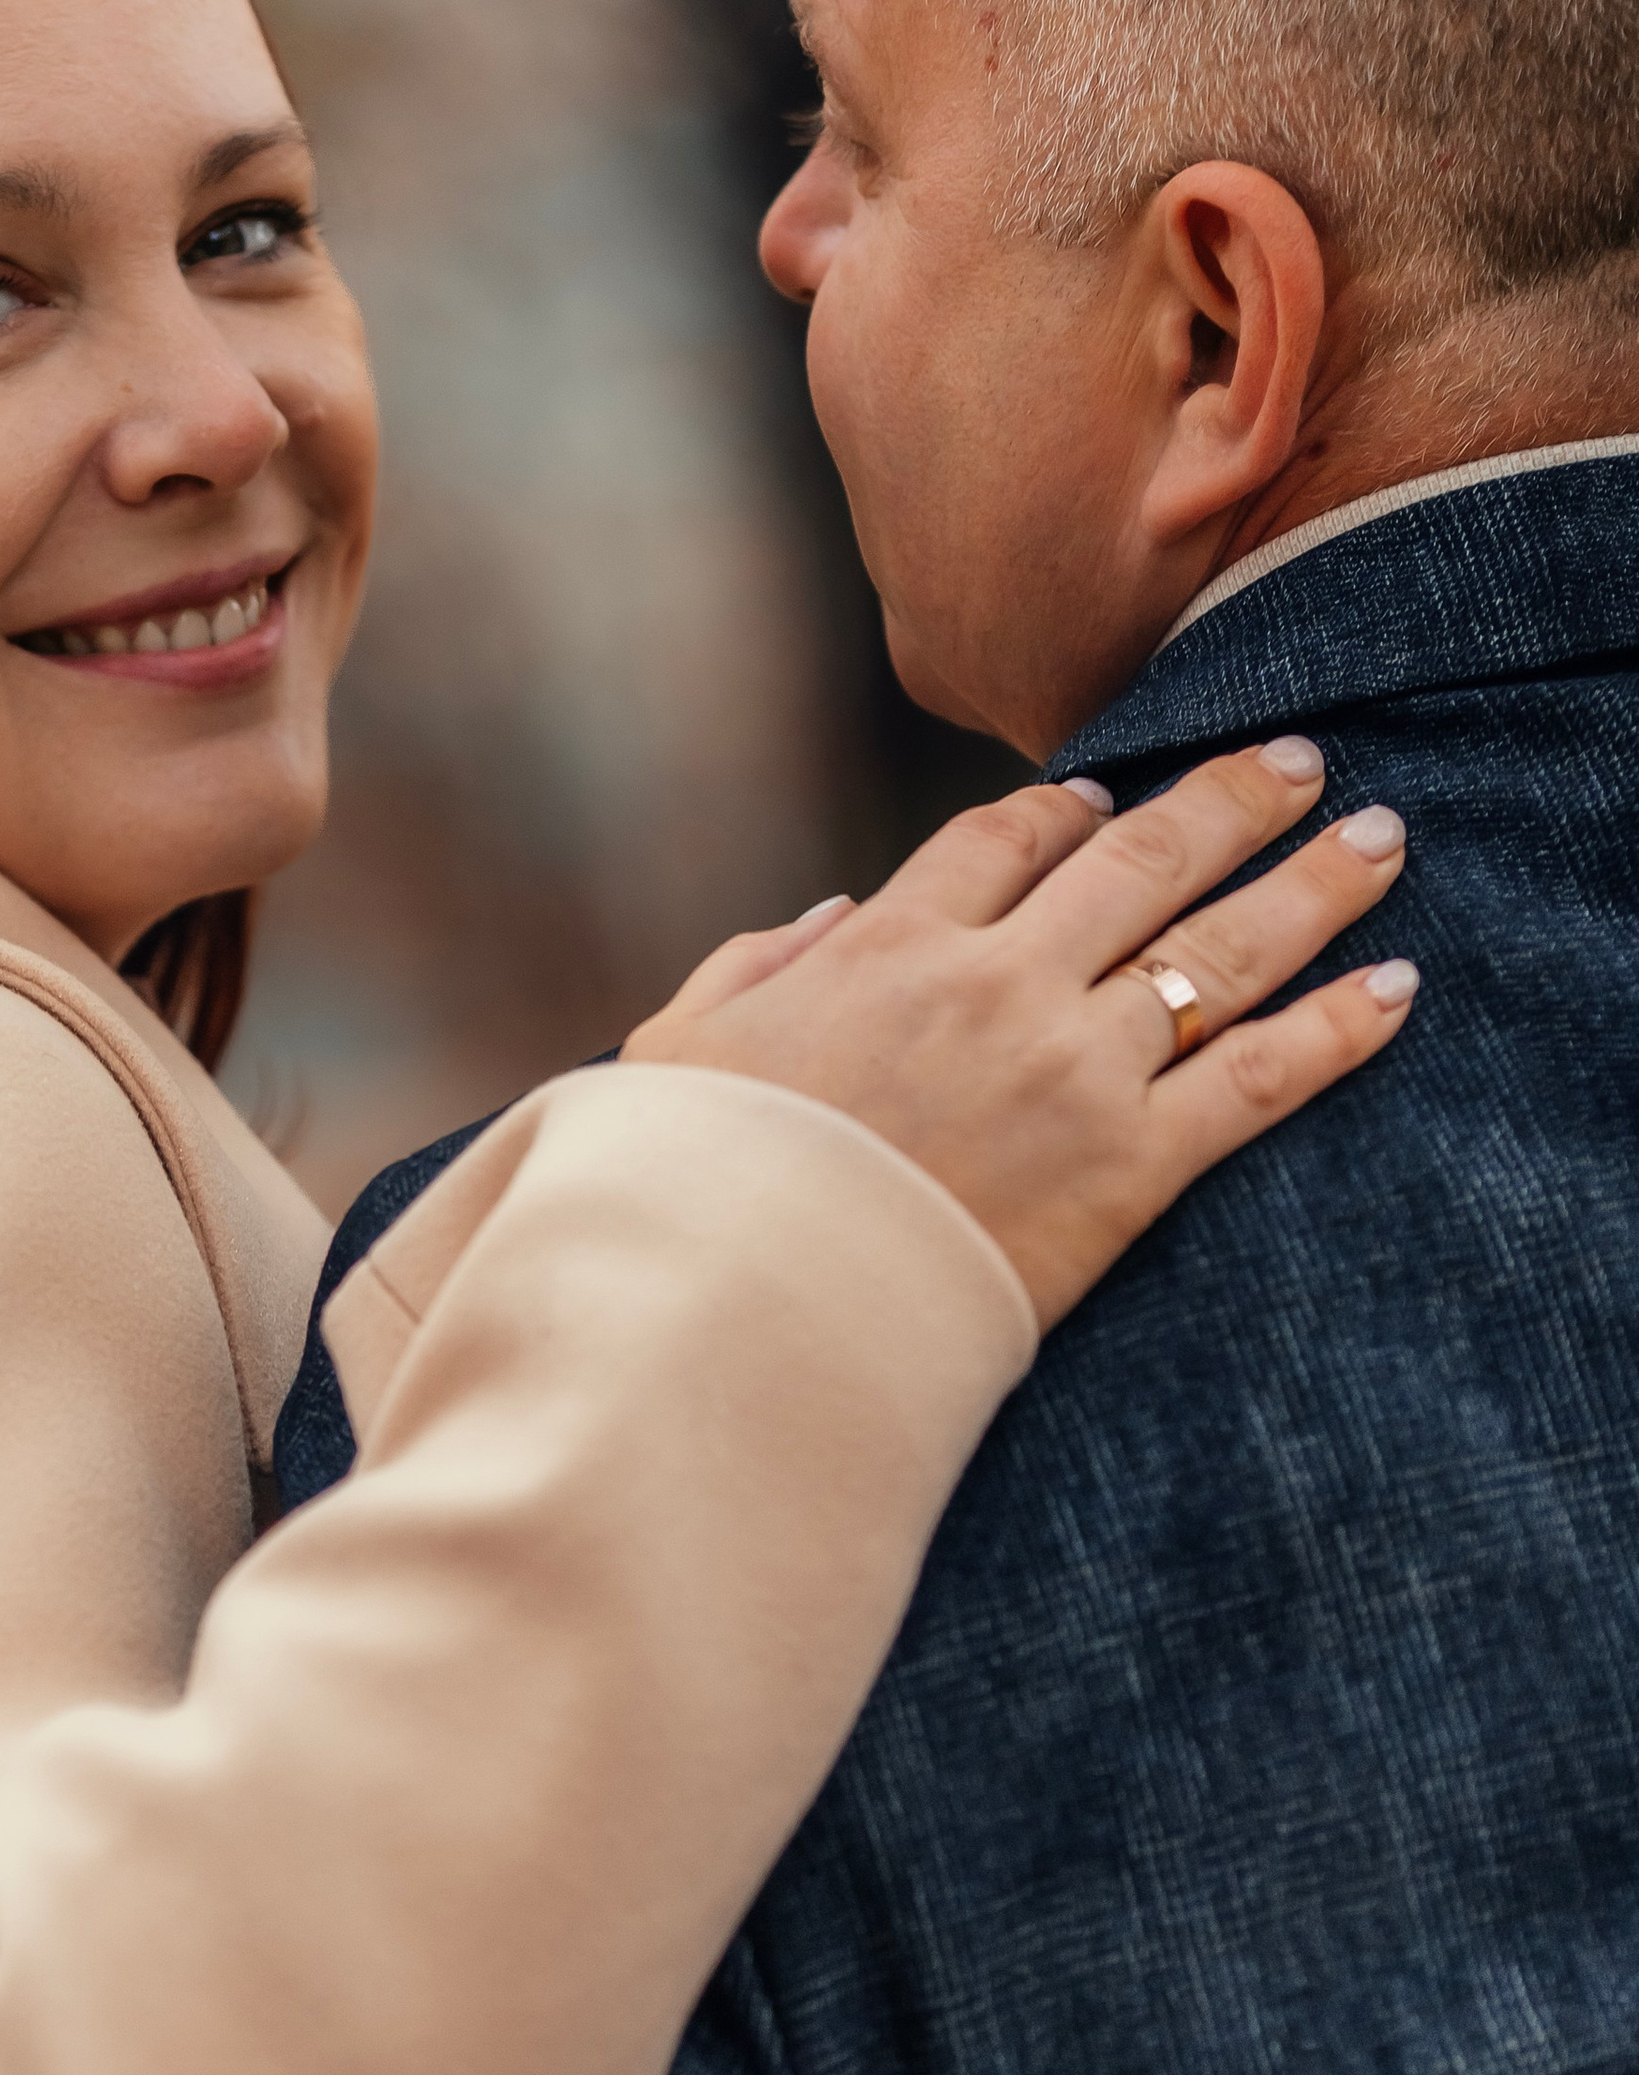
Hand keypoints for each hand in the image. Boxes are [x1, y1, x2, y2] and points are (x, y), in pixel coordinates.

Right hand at [626, 740, 1413, 1329]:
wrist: (737, 1314)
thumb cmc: (683, 1196)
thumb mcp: (677, 1052)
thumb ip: (753, 967)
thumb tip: (831, 917)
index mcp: (886, 947)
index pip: (1005, 839)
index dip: (1069, 811)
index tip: (1112, 799)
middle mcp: (995, 984)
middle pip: (1142, 858)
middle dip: (1229, 799)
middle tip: (1296, 759)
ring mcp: (1070, 1071)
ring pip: (1221, 948)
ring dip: (1314, 881)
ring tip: (1381, 836)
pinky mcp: (1126, 1169)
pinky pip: (1259, 1078)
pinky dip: (1338, 1028)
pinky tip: (1398, 987)